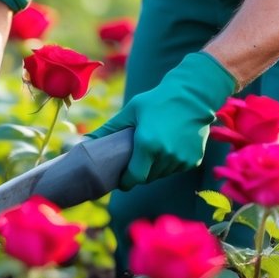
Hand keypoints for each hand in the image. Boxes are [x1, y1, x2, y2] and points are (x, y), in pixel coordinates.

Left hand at [87, 52, 235, 189]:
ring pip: (162, 175)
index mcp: (148, 145)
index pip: (134, 178)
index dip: (126, 182)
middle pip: (148, 178)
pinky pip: (176, 169)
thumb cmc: (157, 101)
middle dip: (140, 173)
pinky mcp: (193, 160)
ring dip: (155, 169)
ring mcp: (181, 159)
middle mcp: (166, 156)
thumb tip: (85, 142)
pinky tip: (170, 146)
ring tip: (153, 150)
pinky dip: (171, 163)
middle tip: (136, 160)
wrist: (193, 95)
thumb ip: (109, 129)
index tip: (121, 179)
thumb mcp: (131, 112)